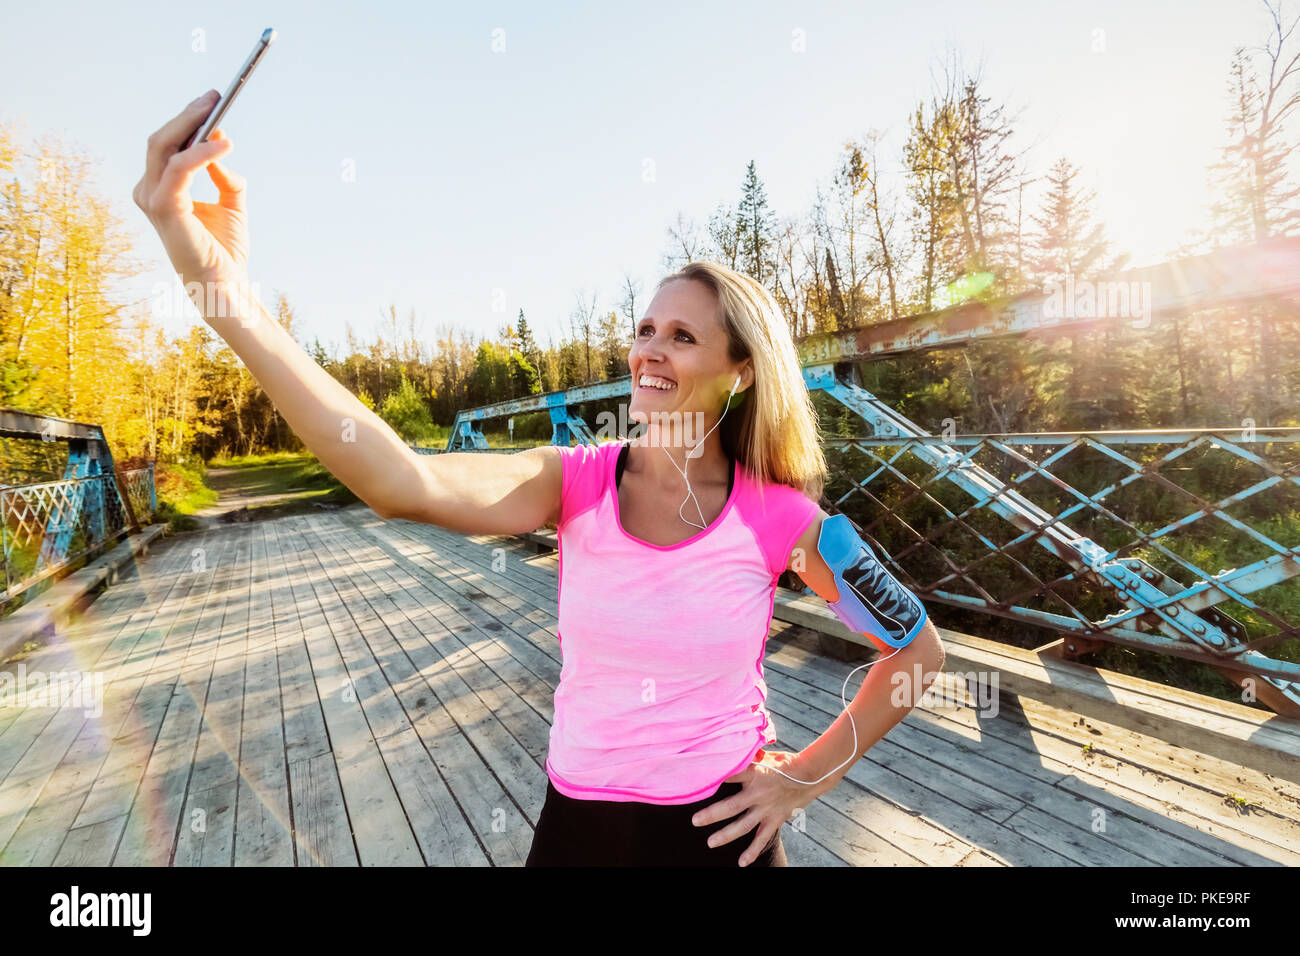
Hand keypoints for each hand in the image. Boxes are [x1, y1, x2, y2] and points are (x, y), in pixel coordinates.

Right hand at [133, 91, 250, 290]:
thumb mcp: (232, 203)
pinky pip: (181, 168)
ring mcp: (153, 199)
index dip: (188, 121)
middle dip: (188, 116)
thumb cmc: (224, 249)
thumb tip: (221, 142)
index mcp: (161, 189)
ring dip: (191, 125)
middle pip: (161, 141)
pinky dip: (201, 153)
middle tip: (214, 97)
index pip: (168, 146)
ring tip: (216, 110)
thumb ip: (226, 175)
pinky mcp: (164, 207)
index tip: (211, 101)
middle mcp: (150, 191)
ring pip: (165, 148)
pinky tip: (223, 145)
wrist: (224, 283)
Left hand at [690, 749, 819, 866]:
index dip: (714, 778)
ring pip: (743, 825)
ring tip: (710, 842)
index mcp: (755, 773)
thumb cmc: (784, 764)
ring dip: (726, 835)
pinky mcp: (775, 820)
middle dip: (712, 814)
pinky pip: (762, 838)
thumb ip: (749, 756)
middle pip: (731, 806)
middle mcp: (758, 793)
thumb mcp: (766, 756)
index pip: (731, 775)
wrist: (810, 777)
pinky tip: (741, 862)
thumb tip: (733, 746)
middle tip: (695, 821)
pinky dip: (752, 851)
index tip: (696, 781)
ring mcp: (766, 809)